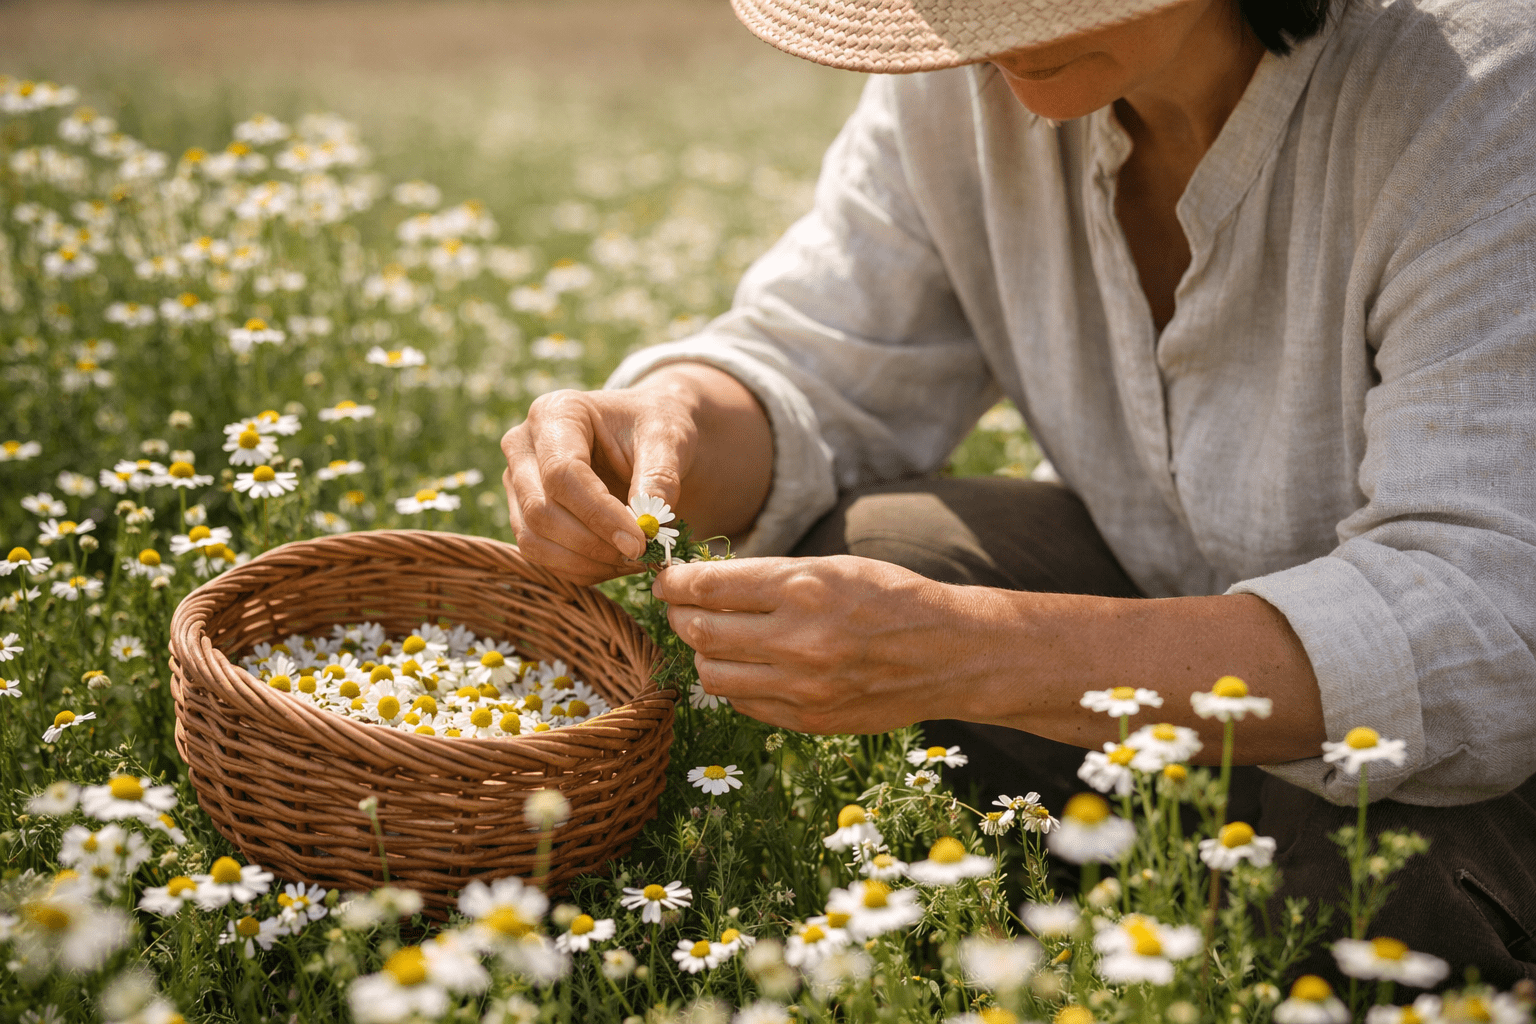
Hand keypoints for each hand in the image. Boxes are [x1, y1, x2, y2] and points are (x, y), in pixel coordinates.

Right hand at [500, 386, 696, 585]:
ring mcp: (518, 483)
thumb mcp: (668, 440)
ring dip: (586, 562)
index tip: (640, 541)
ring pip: (534, 540)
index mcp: (555, 413)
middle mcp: (523, 446)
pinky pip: (542, 556)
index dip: (599, 514)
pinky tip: (618, 562)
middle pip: (540, 510)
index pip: (562, 473)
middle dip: (592, 543)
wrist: (648, 439)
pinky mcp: (524, 515)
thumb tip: (646, 524)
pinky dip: (582, 569)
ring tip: (633, 559)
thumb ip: (659, 477)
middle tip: (641, 555)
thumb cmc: (656, 429)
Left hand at [653, 555, 994, 733]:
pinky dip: (735, 683)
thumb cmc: (891, 597)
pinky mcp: (810, 719)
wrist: (950, 653)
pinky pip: (743, 704)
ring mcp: (803, 687)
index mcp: (803, 588)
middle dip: (680, 616)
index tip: (666, 579)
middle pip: (699, 632)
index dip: (675, 582)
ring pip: (712, 673)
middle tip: (682, 607)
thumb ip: (769, 578)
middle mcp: (798, 639)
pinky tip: (749, 665)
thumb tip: (703, 584)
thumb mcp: (832, 567)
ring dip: (703, 653)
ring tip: (716, 638)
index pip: (708, 587)